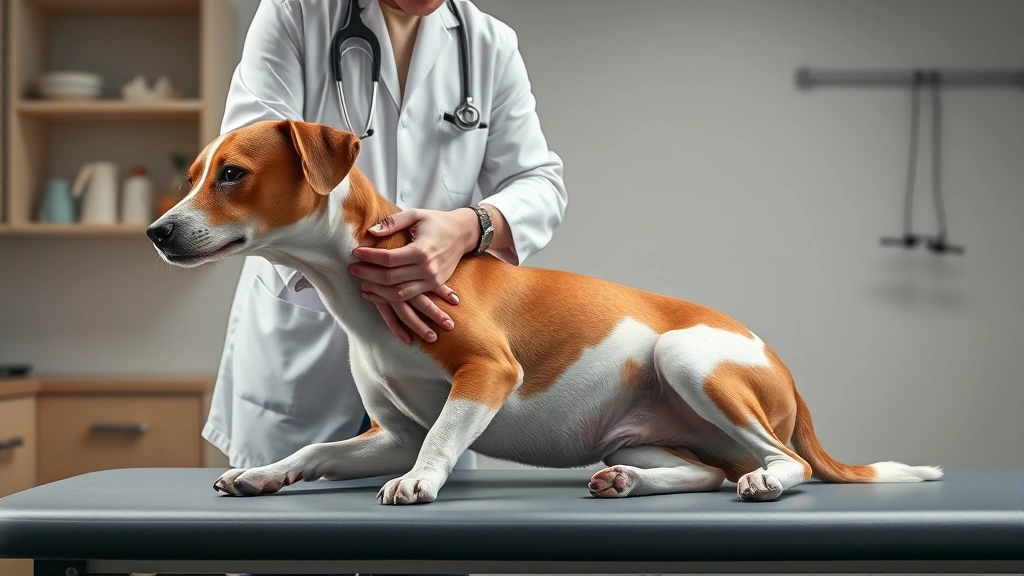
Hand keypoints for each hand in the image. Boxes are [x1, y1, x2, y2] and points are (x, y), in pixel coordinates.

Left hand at [350, 208, 479, 343]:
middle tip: (352, 269)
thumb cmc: (437, 222)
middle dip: (368, 275)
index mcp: (421, 250)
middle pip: (390, 278)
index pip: (388, 259)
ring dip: (377, 291)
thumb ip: (392, 223)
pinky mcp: (433, 286)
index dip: (369, 257)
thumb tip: (371, 232)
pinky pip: (408, 297)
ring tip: (361, 285)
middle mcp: (427, 269)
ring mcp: (431, 280)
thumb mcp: (415, 215)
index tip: (355, 253)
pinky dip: (390, 298)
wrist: (463, 234)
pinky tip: (376, 294)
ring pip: (398, 294)